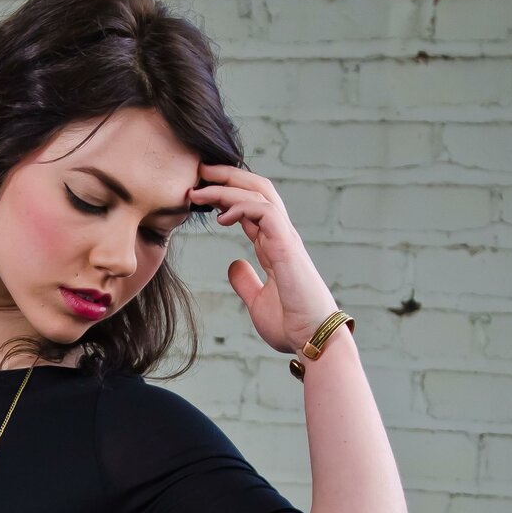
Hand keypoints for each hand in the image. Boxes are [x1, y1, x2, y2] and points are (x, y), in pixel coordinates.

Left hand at [188, 162, 341, 354]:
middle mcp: (281, 236)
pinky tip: (221, 216)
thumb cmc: (291, 325)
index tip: (200, 193)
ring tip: (199, 190)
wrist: (313, 341)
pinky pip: (265, 212)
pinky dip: (241, 207)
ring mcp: (286, 239)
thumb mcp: (258, 301)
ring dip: (227, 187)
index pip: (251, 208)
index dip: (227, 196)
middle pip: (257, 190)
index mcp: (274, 246)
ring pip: (260, 195)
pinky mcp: (287, 247)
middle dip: (227, 177)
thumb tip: (233, 266)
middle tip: (198, 172)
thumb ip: (246, 281)